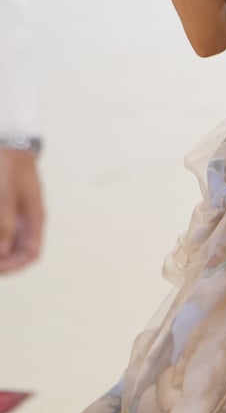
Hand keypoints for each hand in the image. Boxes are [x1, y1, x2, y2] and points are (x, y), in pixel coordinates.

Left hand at [0, 150, 43, 273]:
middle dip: (5, 263)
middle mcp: (29, 222)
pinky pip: (6, 232)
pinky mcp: (8, 212)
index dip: (14, 266)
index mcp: (35, 219)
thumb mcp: (6, 195)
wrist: (10, 146)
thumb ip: (5, 224)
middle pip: (21, 253)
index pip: (31, 253)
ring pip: (11, 245)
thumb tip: (3, 253)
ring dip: (2, 252)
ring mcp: (19, 217)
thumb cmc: (10, 167)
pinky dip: (1, 241)